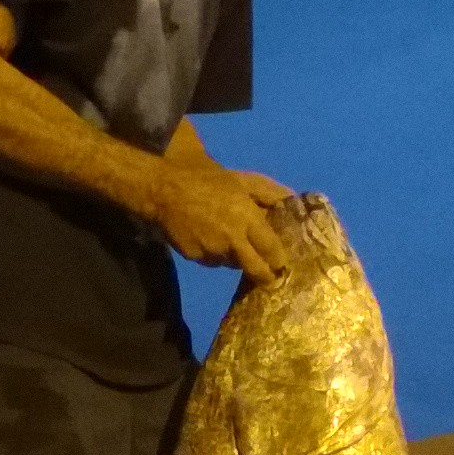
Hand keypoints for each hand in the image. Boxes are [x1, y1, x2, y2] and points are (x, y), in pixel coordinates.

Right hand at [154, 158, 292, 284]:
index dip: (278, 260)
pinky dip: (216, 254)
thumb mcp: (240, 179)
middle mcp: (232, 239)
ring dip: (236, 258)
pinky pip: (212, 260)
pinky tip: (210, 240)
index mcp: (246, 217)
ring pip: (232, 263)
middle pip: (255, 268)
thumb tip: (292, 199)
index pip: (271, 249)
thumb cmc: (204, 177)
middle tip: (270, 276)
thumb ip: (267, 192)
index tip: (282, 264)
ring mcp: (212, 251)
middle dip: (265, 275)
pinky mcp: (194, 257)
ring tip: (232, 245)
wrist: (162, 188)